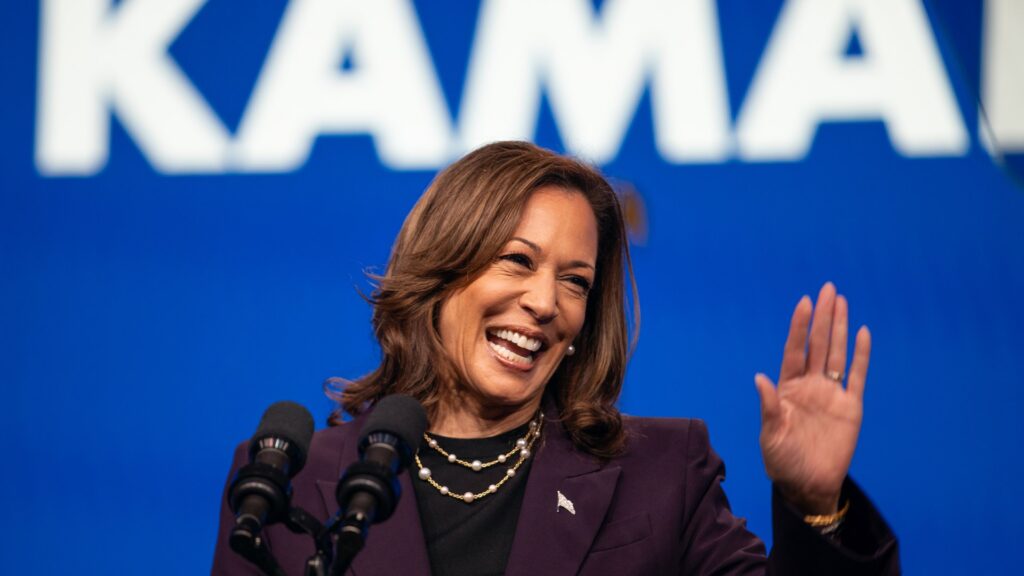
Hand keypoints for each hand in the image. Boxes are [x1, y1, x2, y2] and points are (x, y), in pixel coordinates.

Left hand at [755, 282, 870, 514]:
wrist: (808, 484)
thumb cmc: (782, 460)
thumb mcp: (770, 434)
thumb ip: (768, 406)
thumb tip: (759, 378)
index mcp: (787, 389)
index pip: (794, 350)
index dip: (799, 327)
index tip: (804, 302)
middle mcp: (810, 385)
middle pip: (818, 345)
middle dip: (822, 317)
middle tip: (828, 288)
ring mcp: (831, 394)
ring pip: (837, 354)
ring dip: (840, 328)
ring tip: (842, 301)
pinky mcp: (850, 407)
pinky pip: (856, 376)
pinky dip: (860, 355)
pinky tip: (863, 333)